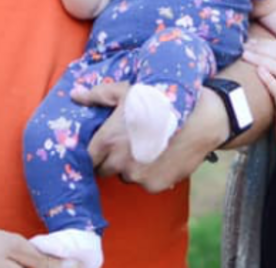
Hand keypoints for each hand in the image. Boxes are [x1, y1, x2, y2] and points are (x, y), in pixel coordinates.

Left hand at [74, 82, 220, 191]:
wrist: (200, 119)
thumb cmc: (161, 101)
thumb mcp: (128, 91)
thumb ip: (98, 95)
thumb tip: (75, 95)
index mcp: (108, 140)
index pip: (87, 158)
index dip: (95, 152)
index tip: (104, 146)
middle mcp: (119, 162)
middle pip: (104, 170)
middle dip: (112, 161)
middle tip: (127, 145)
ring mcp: (138, 176)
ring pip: (125, 177)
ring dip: (131, 168)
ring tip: (147, 148)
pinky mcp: (155, 185)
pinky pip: (145, 184)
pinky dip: (150, 174)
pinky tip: (161, 156)